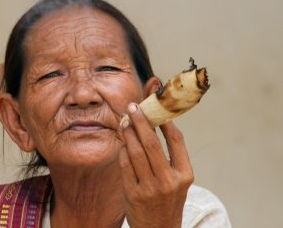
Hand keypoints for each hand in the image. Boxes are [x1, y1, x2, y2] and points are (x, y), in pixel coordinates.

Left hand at [119, 103, 193, 227]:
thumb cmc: (168, 200)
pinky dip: (123, 150)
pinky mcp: (133, 194)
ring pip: (135, 152)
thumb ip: (170, 158)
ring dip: (128, 133)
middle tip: (132, 106)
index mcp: (185, 175)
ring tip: (125, 122)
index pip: (176, 141)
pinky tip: (122, 142)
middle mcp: (169, 181)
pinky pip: (125, 165)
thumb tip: (154, 126)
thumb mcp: (178, 181)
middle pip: (152, 143)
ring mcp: (150, 188)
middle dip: (140, 121)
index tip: (155, 108)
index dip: (165, 121)